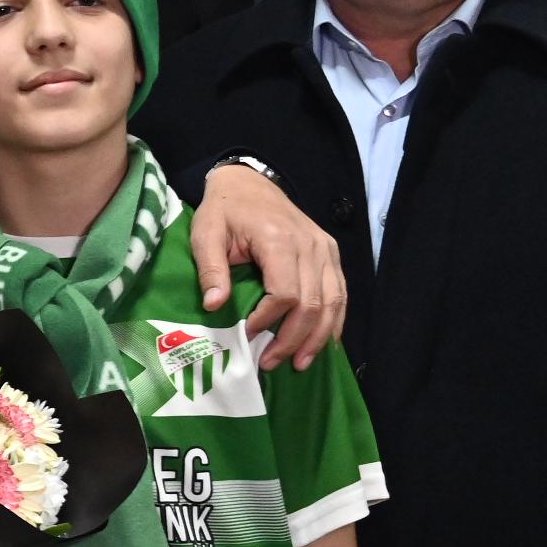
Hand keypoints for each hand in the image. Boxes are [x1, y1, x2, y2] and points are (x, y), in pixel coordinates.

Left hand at [190, 163, 346, 368]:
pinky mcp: (331, 253)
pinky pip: (340, 293)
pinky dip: (334, 321)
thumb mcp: (206, 234)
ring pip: (333, 302)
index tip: (247, 333)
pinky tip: (323, 343)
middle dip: (293, 339)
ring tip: (299, 363)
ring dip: (318, 338)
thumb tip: (214, 305)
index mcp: (279, 239)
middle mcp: (310, 245)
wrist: (249, 183)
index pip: (285, 292)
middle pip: (312, 303)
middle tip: (271, 363)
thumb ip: (211, 269)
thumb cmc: (225, 210)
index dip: (268, 320)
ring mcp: (325, 249)